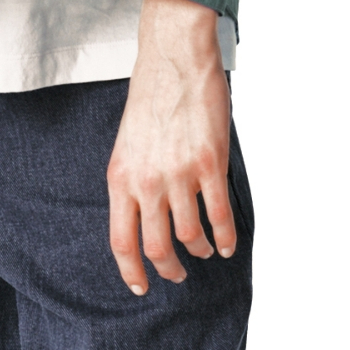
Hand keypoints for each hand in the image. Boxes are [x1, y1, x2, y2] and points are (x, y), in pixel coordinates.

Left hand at [105, 0, 235, 295]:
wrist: (174, 61)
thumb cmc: (150, 99)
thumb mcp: (127, 146)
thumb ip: (133, 182)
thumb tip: (145, 218)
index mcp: (120, 178)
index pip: (121, 241)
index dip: (131, 271)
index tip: (141, 287)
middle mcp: (147, 183)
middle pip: (157, 247)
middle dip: (170, 269)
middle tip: (179, 274)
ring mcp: (179, 175)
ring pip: (191, 236)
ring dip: (201, 250)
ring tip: (207, 251)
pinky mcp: (210, 165)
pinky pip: (220, 215)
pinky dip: (227, 236)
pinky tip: (229, 243)